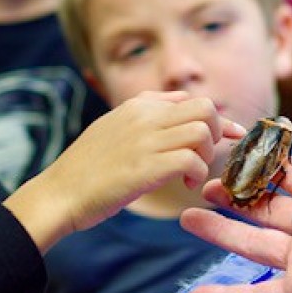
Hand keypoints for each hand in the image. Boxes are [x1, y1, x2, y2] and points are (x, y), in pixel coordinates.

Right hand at [3, 91, 244, 251]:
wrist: (59, 193)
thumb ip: (147, 110)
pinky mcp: (146, 167)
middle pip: (206, 109)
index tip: (232, 134)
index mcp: (139, 105)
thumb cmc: (89, 165)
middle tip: (204, 156)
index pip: (192, 100)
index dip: (218, 119)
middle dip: (217, 133)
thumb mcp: (115, 125)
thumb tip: (182, 100)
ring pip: (202, 132)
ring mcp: (146, 140)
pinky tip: (185, 185)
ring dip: (206, 156)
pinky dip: (197, 174)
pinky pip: (191, 160)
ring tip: (191, 173)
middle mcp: (145, 116)